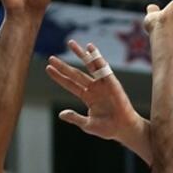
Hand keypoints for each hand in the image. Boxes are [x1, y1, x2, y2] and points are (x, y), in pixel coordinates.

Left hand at [46, 41, 148, 157]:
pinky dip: (97, 57)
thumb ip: (75, 118)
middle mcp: (94, 87)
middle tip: (51, 57)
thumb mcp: (87, 125)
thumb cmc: (107, 128)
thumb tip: (61, 114)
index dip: (59, 77)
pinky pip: (103, 67)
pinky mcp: (112, 82)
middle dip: (64, 66)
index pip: (70, 84)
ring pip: (89, 66)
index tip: (48, 68)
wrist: (123, 129)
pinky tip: (90, 48)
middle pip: (75, 74)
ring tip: (70, 43)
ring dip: (80, 54)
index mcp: (87, 97)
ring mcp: (103, 84)